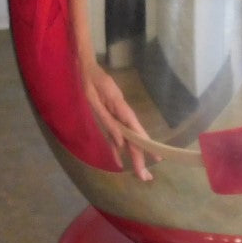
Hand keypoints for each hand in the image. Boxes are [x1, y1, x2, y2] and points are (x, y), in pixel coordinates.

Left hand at [80, 60, 156, 181]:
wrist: (85, 66)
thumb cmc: (88, 80)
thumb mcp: (93, 98)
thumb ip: (107, 119)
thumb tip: (120, 140)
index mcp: (120, 106)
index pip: (136, 129)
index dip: (145, 144)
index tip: (156, 158)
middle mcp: (121, 112)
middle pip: (133, 137)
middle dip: (140, 156)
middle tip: (146, 177)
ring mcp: (116, 115)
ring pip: (127, 138)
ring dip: (133, 155)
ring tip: (140, 174)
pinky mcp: (109, 116)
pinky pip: (114, 134)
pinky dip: (117, 148)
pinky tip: (119, 161)